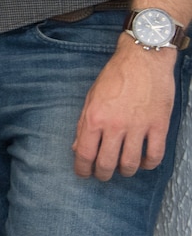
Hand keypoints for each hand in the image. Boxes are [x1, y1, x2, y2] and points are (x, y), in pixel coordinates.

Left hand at [73, 40, 179, 179]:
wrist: (143, 60)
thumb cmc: (115, 77)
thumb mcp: (91, 98)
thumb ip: (83, 124)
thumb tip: (78, 148)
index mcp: (94, 118)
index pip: (84, 153)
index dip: (82, 169)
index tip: (83, 173)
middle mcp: (115, 125)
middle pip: (107, 163)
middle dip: (103, 174)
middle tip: (103, 175)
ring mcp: (138, 127)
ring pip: (131, 163)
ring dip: (126, 171)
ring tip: (123, 170)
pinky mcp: (159, 125)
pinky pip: (155, 155)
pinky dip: (149, 164)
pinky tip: (144, 163)